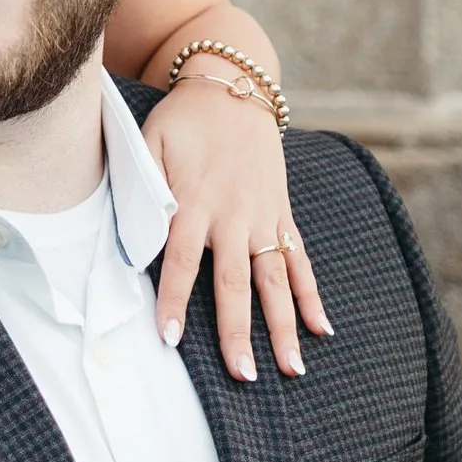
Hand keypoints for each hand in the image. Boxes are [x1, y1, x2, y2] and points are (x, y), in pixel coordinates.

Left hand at [141, 77, 329, 381]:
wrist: (232, 87)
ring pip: (275, 280)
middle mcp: (234, 215)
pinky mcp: (281, 213)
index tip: (170, 338)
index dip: (175, 299)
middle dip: (239, 331)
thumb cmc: (182, 120)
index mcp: (196, 201)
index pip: (183, 260)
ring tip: (292, 369)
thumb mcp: (151, 142)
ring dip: (284, 326)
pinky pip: (300, 259)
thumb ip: (146, 188)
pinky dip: (311, 294)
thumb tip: (139, 235)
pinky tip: (323, 329)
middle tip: (243, 375)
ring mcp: (263, 217)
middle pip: (236, 282)